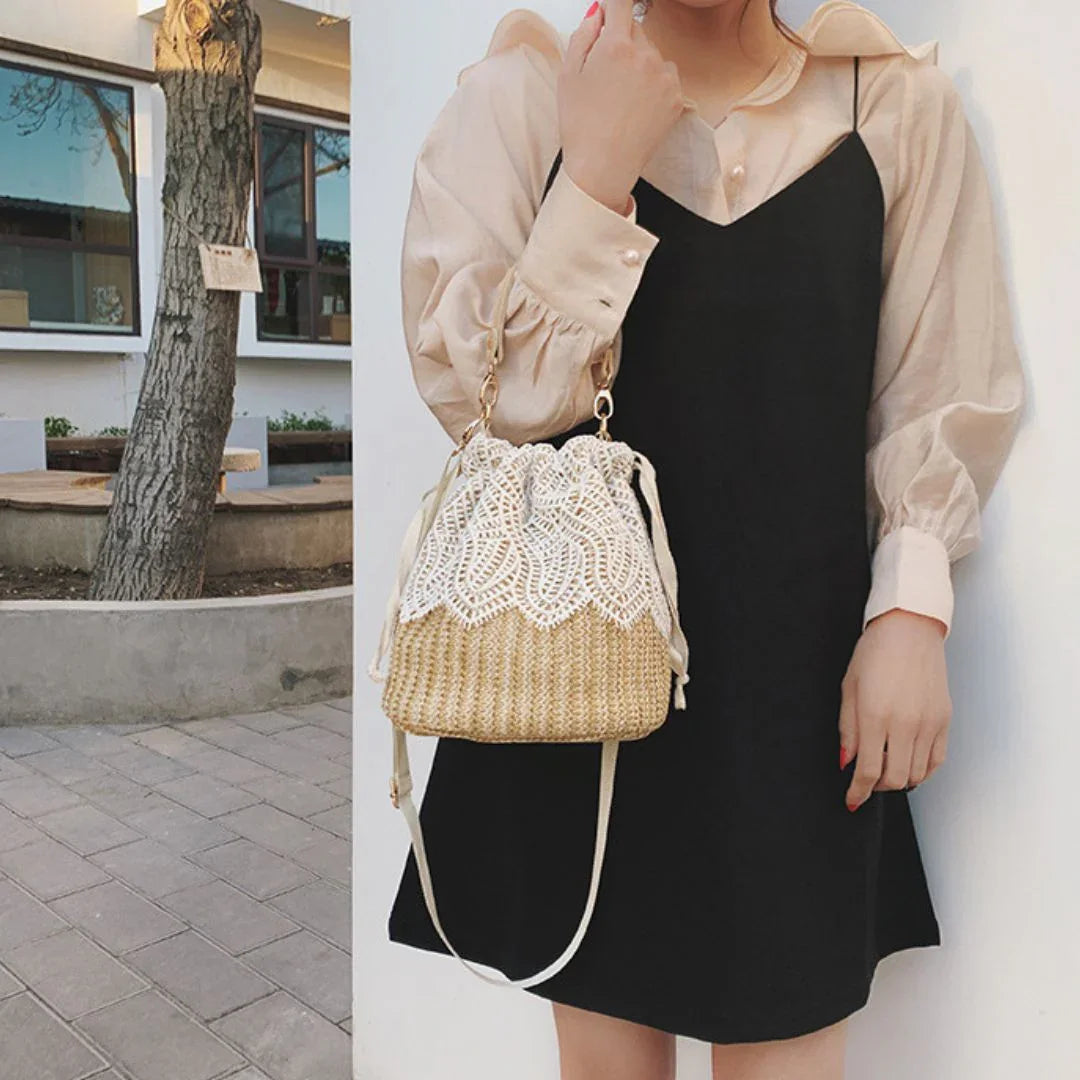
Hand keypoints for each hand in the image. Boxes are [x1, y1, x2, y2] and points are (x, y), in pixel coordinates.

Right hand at [558, 0, 685, 213]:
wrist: (603, 168)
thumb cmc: (581, 127)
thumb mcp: (567, 75)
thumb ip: (583, 35)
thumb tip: (598, 14)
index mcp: (616, 45)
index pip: (620, 3)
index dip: (612, 7)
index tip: (608, 15)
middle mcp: (645, 55)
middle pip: (636, 29)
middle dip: (622, 42)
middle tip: (606, 74)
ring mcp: (664, 77)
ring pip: (652, 54)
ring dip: (640, 64)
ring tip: (622, 97)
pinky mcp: (676, 97)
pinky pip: (665, 78)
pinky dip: (653, 85)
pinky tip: (636, 107)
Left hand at [839, 609, 951, 810]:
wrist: (910, 628)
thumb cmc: (873, 653)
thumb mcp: (848, 688)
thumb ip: (847, 729)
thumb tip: (846, 764)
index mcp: (876, 715)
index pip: (867, 770)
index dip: (857, 791)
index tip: (851, 800)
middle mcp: (905, 723)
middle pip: (895, 779)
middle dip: (877, 788)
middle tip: (866, 781)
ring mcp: (929, 723)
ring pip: (918, 775)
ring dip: (899, 780)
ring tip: (885, 769)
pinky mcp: (945, 720)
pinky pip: (937, 760)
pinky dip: (922, 770)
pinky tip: (908, 763)